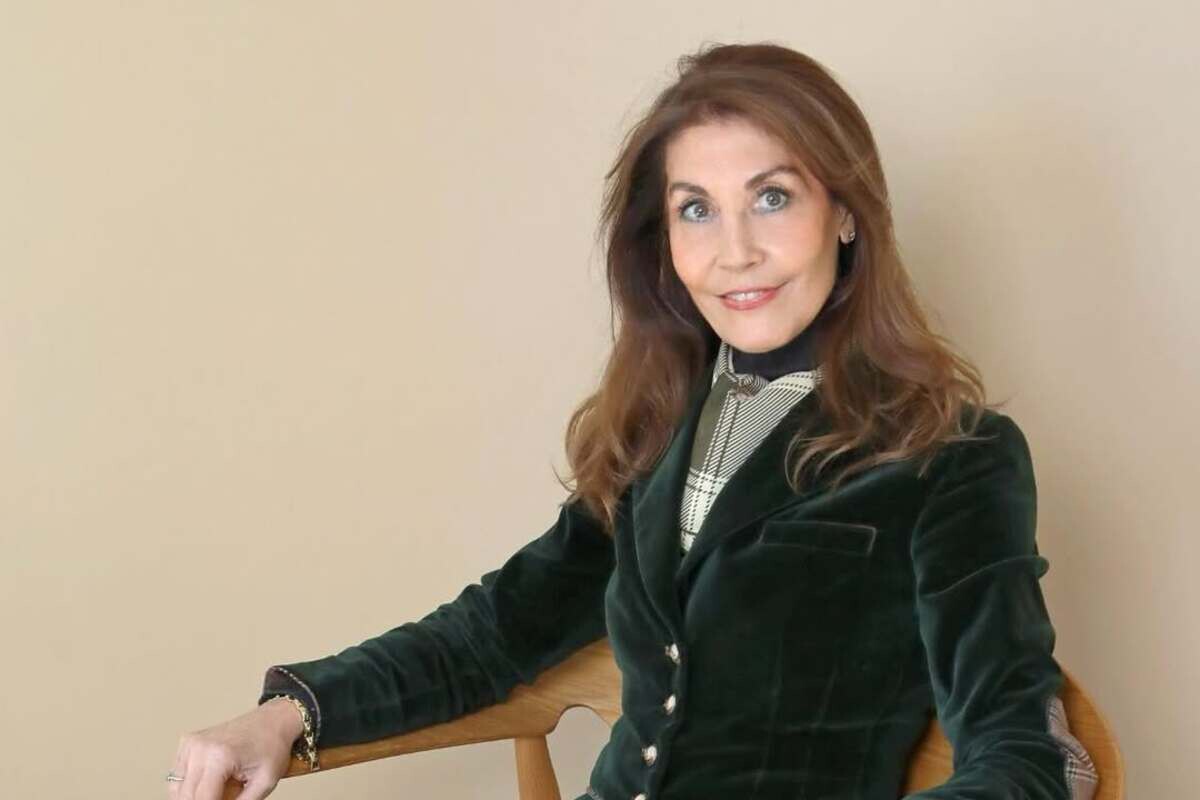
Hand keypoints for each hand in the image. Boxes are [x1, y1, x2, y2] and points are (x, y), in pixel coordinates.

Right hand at [167, 697, 303, 799]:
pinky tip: (212, 782)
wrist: (272, 721)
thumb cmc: (271, 746)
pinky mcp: (187, 743)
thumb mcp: (264, 782)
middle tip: (229, 794)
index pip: (202, 798)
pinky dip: (190, 785)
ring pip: (177, 788)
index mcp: (220, 756)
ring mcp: (191, 743)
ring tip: (222, 787)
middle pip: (187, 795)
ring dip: (195, 795)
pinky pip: (178, 776)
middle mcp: (200, 747)